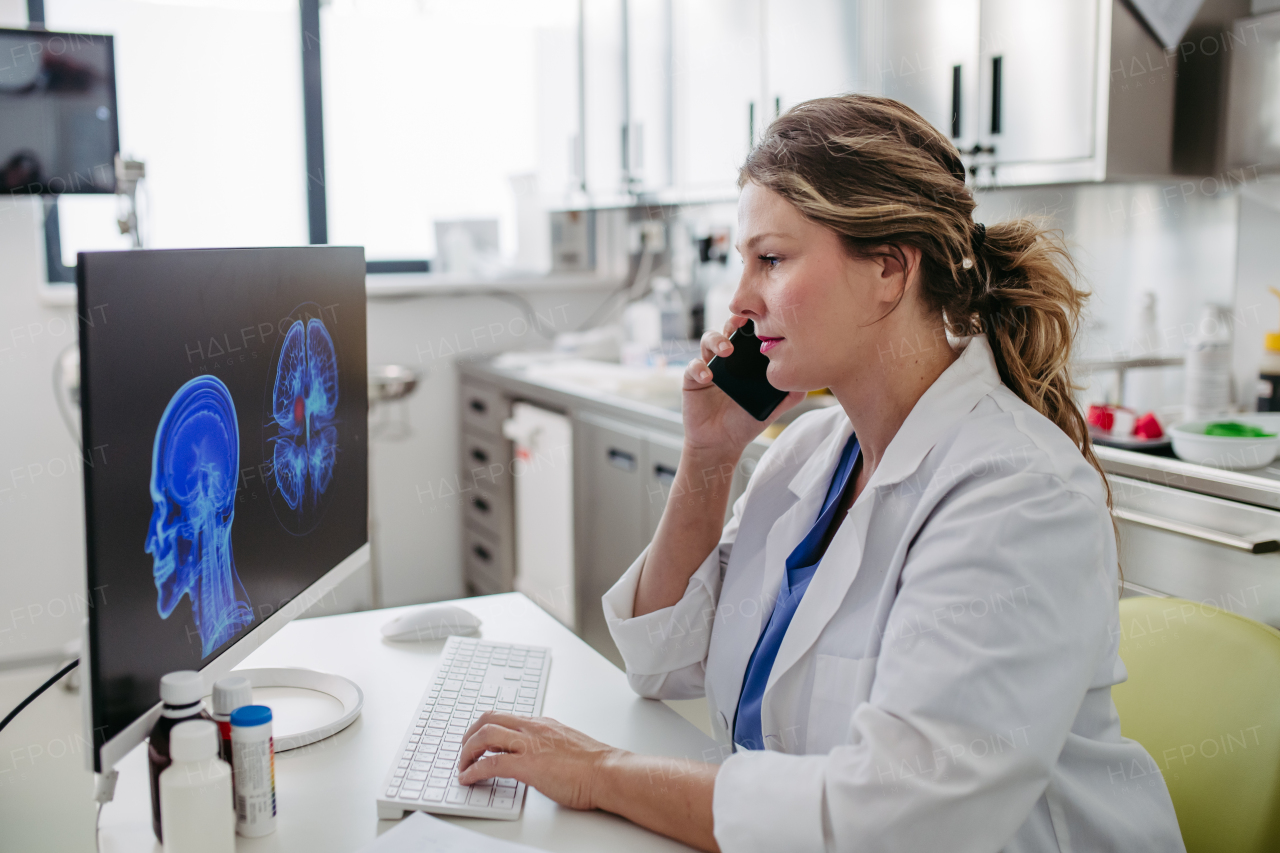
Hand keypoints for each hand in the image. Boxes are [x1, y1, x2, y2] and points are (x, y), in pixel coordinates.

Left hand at [456, 712, 622, 810]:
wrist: (608, 772)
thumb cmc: (595, 764)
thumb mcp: (567, 745)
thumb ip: (549, 745)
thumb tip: (538, 756)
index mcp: (543, 723)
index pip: (505, 716)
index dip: (486, 726)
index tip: (478, 738)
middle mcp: (533, 728)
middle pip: (489, 720)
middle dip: (470, 735)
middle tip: (464, 750)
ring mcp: (530, 745)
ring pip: (485, 736)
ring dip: (467, 751)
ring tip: (463, 765)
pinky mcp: (527, 765)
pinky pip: (490, 764)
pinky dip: (474, 771)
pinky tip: (468, 779)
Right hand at [683, 315, 805, 454]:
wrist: (722, 443)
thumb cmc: (745, 422)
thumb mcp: (772, 408)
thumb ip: (790, 395)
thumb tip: (808, 379)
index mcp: (745, 360)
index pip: (749, 334)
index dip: (753, 323)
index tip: (762, 317)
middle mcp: (727, 358)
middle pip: (727, 329)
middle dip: (734, 323)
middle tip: (741, 325)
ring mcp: (709, 366)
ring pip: (708, 341)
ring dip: (716, 340)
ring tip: (727, 351)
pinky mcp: (692, 379)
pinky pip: (692, 367)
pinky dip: (699, 368)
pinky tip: (708, 377)